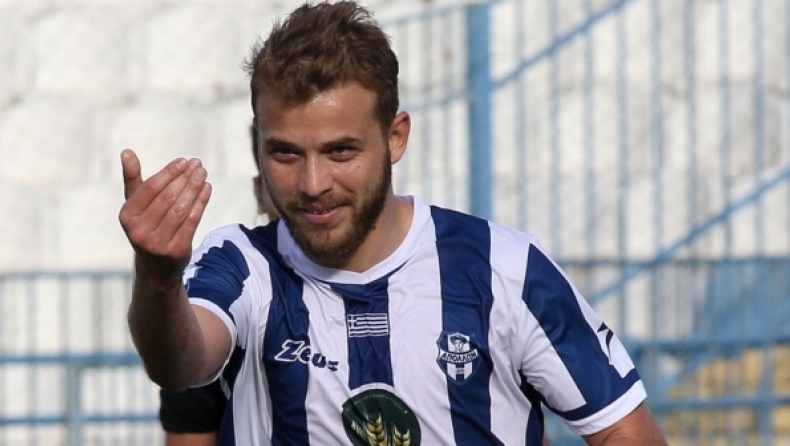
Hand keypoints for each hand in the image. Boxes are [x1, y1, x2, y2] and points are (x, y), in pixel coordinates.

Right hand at [118, 149, 211, 281]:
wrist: (156, 267)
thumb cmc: (146, 226)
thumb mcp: (135, 205)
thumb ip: (132, 179)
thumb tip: (127, 152)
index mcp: (127, 216)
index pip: (151, 189)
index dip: (169, 173)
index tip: (184, 161)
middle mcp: (139, 231)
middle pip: (168, 198)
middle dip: (185, 178)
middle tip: (198, 165)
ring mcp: (157, 243)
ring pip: (181, 209)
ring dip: (195, 188)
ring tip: (203, 174)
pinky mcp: (176, 250)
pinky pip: (192, 221)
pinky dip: (201, 203)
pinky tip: (207, 189)